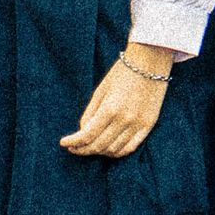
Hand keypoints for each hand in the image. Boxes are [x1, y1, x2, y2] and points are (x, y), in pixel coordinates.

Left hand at [60, 45, 176, 158]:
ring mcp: (138, 124)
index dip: (74, 142)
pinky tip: (108, 149)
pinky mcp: (149, 125)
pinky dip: (117, 152)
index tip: (64, 143)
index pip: (87, 135)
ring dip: (99, 151)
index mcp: (110, 109)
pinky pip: (131, 147)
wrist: (151, 61)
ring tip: (90, 147)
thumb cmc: (122, 72)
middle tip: (74, 148)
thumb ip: (90, 113)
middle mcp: (125, 120)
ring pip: (114, 150)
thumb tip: (83, 131)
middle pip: (99, 145)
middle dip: (83, 149)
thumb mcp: (101, 90)